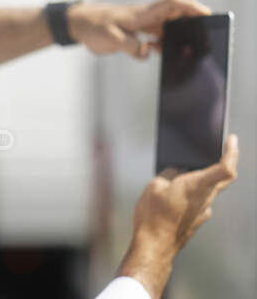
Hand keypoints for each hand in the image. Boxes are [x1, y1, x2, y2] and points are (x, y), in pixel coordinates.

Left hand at [67, 0, 211, 59]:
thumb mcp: (110, 38)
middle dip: (191, 23)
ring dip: (177, 37)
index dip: (190, 6)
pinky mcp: (134, 35)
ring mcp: (140, 26)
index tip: (206, 14)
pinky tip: (165, 55)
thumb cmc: (92, 26)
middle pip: (175, 16)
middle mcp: (144, 18)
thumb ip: (130, 45)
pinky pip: (154, 40)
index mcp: (141, 15)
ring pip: (166, 29)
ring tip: (188, 50)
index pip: (172, 4)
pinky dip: (162, 46)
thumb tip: (149, 52)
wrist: (77, 23)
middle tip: (205, 36)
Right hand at [118, 134, 238, 298]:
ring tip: (179, 174)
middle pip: (221, 177)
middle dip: (219, 161)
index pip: (225, 168)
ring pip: (208, 189)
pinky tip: (174, 194)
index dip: (231, 151)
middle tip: (214, 149)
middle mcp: (206, 198)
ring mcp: (203, 211)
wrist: (155, 247)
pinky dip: (191, 193)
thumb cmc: (154, 216)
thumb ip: (168, 174)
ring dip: (199, 178)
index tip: (231, 139)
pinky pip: (199, 201)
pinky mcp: (196, 220)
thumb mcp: (154, 186)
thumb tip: (176, 171)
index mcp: (197, 186)